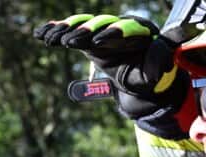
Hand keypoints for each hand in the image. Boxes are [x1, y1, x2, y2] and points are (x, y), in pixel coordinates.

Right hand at [33, 13, 185, 117]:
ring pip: (83, 26)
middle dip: (83, 32)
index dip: (110, 34)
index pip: (124, 29)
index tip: (97, 43)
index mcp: (139, 32)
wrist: (142, 81)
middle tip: (67, 42)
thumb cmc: (151, 77)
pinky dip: (57, 31)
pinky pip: (72, 31)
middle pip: (99, 25)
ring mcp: (102, 32)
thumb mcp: (157, 73)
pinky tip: (40, 33)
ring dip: (66, 31)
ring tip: (50, 39)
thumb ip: (160, 59)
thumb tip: (164, 42)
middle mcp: (119, 27)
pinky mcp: (90, 39)